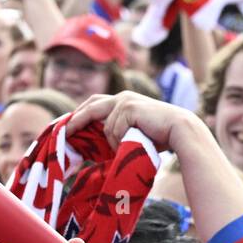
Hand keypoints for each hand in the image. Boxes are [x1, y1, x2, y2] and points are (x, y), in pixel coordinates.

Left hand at [67, 91, 198, 151]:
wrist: (179, 131)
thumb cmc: (159, 136)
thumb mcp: (132, 132)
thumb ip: (117, 131)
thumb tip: (97, 144)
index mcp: (122, 100)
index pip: (94, 104)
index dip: (79, 114)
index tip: (66, 126)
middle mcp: (121, 97)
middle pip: (90, 107)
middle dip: (76, 120)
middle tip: (63, 133)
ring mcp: (124, 101)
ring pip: (105, 127)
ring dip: (113, 142)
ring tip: (130, 146)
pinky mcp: (128, 108)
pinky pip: (114, 130)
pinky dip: (121, 141)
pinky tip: (135, 141)